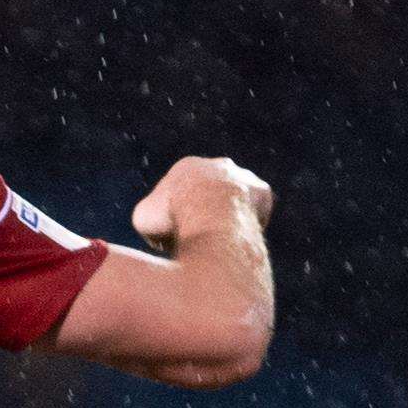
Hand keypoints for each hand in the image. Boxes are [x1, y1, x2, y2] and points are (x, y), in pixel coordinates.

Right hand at [132, 157, 272, 253]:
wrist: (208, 214)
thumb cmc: (171, 217)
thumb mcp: (145, 219)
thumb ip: (154, 220)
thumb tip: (160, 234)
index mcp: (187, 166)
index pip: (181, 190)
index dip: (176, 214)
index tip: (176, 234)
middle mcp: (218, 165)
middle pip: (211, 190)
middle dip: (205, 211)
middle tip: (200, 236)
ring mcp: (243, 176)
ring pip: (236, 200)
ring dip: (228, 218)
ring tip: (220, 242)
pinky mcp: (262, 192)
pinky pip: (255, 211)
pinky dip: (247, 226)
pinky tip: (237, 240)